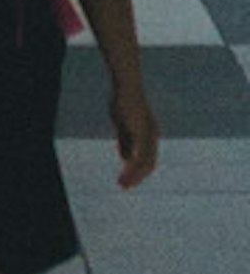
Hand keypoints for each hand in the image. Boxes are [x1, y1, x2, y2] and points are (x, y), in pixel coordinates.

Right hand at [115, 73, 161, 187]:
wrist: (126, 87)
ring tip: (121, 184)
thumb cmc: (123, 101)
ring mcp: (148, 136)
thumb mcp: (122, 124)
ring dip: (133, 176)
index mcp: (149, 135)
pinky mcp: (142, 134)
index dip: (138, 171)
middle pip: (148, 164)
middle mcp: (152, 137)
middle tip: (123, 186)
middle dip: (136, 177)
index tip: (125, 179)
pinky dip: (131, 168)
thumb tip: (125, 159)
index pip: (147, 159)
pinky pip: (139, 156)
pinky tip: (123, 173)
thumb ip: (125, 141)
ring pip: (144, 163)